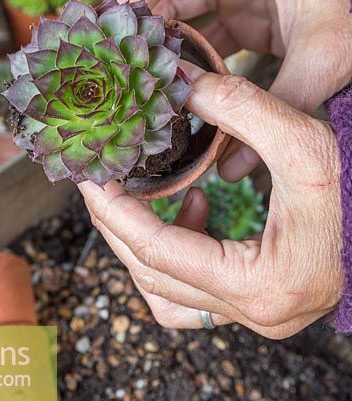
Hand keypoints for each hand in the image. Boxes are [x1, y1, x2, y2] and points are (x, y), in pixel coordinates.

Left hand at [79, 68, 342, 338]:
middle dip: (118, 227)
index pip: (159, 252)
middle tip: (101, 183)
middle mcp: (255, 315)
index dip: (117, 212)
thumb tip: (180, 83)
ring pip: (167, 295)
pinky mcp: (260, 305)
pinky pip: (195, 295)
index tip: (93, 178)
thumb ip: (241, 109)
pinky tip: (194, 209)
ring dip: (143, 246)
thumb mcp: (306, 142)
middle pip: (152, 278)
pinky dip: (177, 256)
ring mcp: (258, 317)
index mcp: (263, 285)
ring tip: (145, 195)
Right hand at [114, 0, 351, 179]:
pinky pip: (202, 20)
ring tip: (128, 75)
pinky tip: (169, 79)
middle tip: (105, 59)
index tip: (101, 34)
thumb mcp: (325, 63)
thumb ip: (273, 109)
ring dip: (157, 36)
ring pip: (179, 0)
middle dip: (134, 18)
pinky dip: (185, 48)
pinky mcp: (248, 1)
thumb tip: (227, 169)